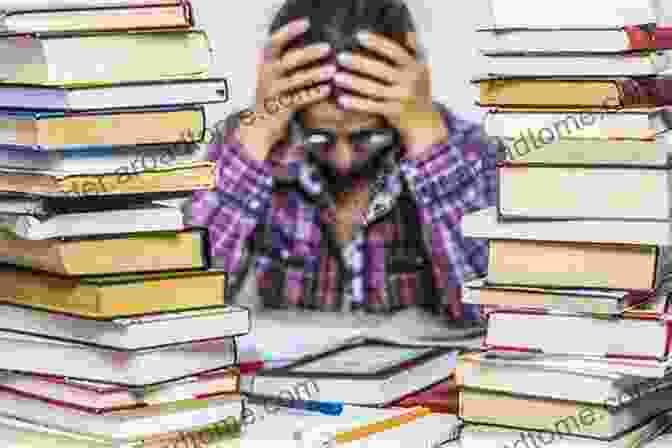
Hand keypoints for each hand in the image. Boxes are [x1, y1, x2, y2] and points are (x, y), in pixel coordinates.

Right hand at [238, 17, 335, 161]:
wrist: (257, 125)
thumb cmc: (270, 95)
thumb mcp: (271, 75)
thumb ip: (283, 60)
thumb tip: (306, 44)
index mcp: (264, 64)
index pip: (274, 43)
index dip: (289, 31)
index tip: (306, 23)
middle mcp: (267, 76)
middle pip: (289, 60)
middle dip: (309, 53)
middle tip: (327, 48)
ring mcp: (274, 92)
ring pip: (296, 80)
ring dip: (316, 74)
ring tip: (332, 70)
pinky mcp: (281, 108)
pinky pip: (300, 99)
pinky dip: (314, 94)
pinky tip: (327, 90)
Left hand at [332, 31, 447, 156]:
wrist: (425, 121)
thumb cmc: (416, 94)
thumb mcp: (418, 72)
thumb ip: (406, 58)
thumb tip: (392, 38)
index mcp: (414, 67)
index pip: (394, 51)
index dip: (377, 42)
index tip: (359, 36)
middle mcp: (409, 81)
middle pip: (380, 69)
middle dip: (358, 62)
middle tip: (341, 57)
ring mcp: (402, 97)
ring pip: (374, 88)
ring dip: (353, 82)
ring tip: (337, 77)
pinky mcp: (394, 112)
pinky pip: (371, 106)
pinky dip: (356, 103)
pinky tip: (343, 100)